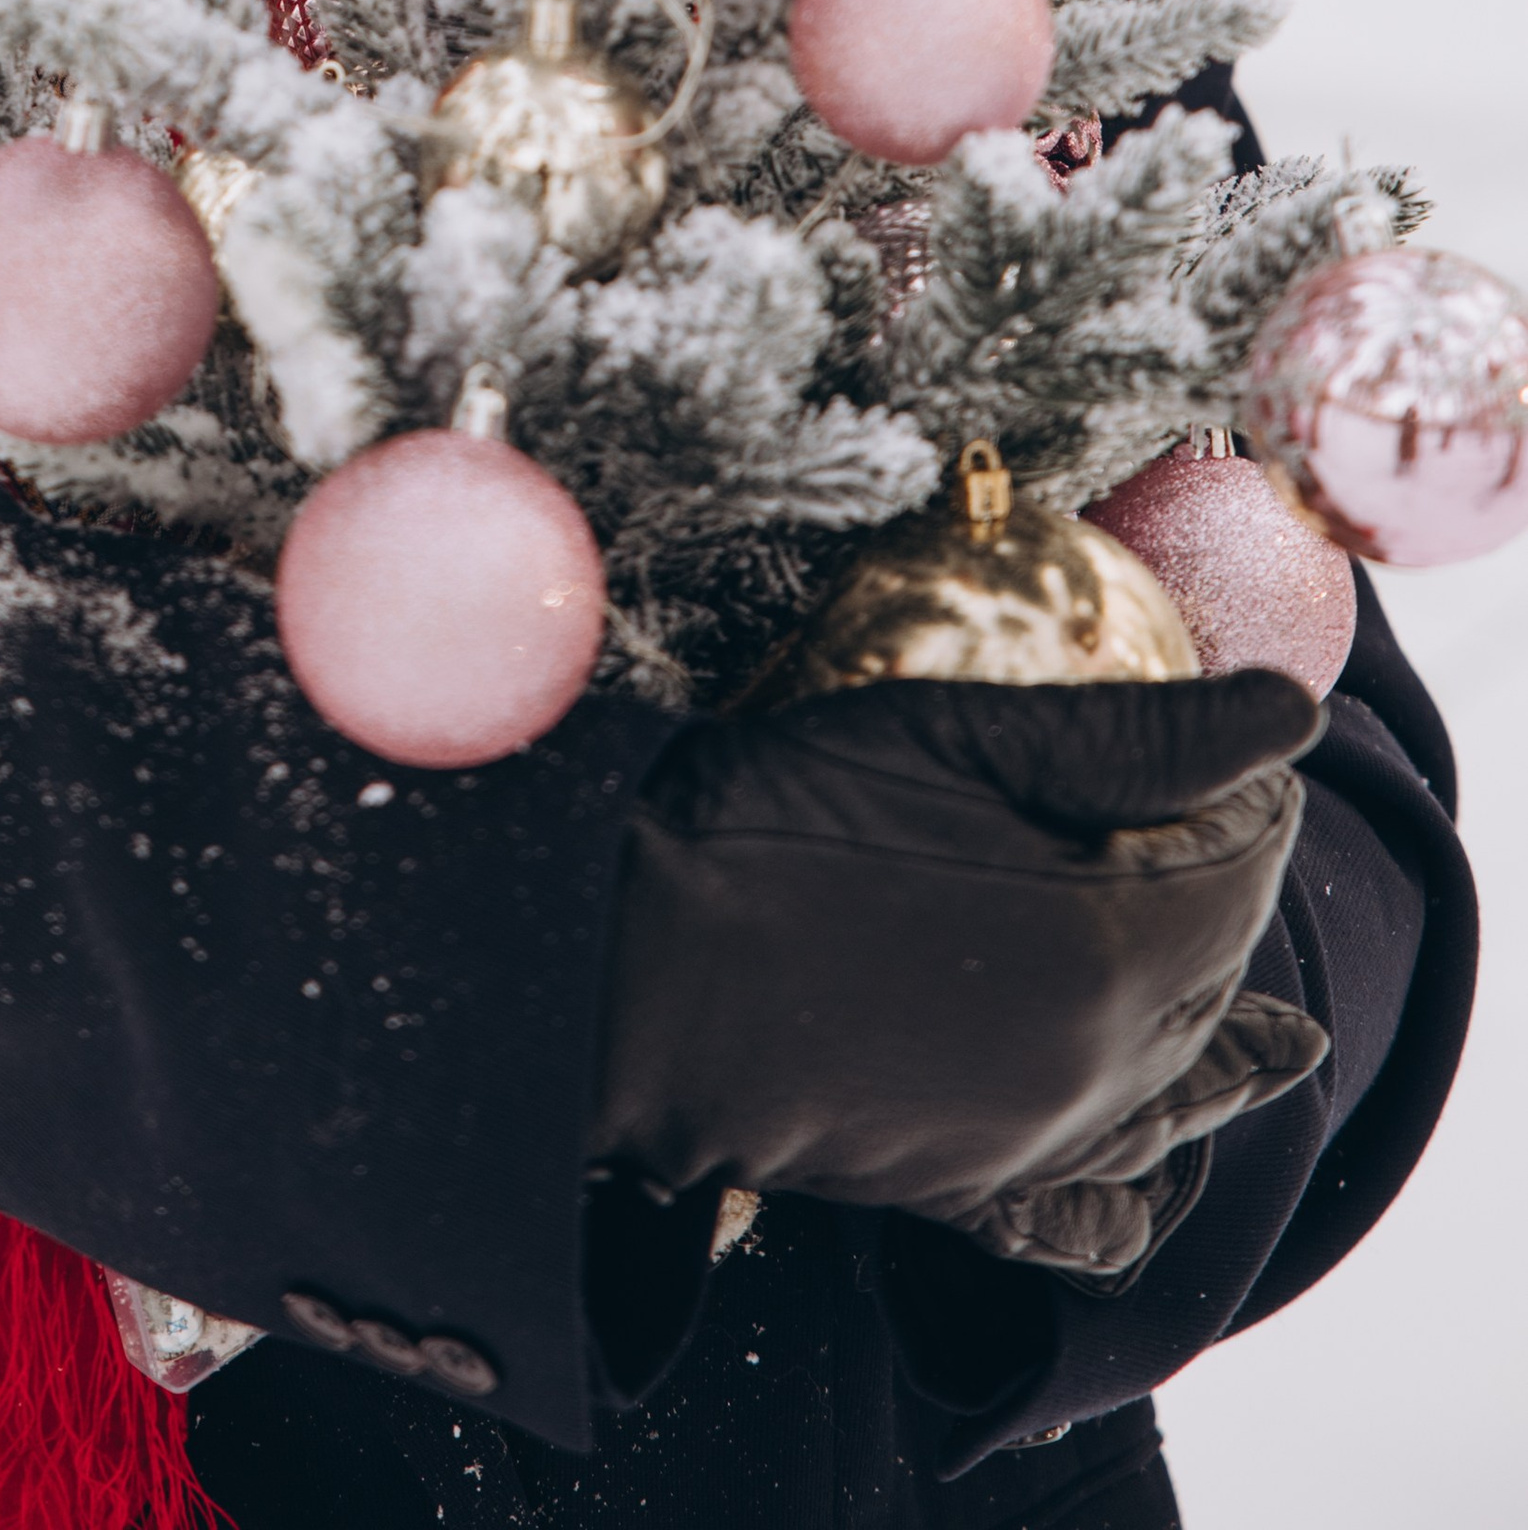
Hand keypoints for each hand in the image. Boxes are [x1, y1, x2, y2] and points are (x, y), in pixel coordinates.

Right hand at [596, 672, 1324, 1239]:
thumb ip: (1137, 737)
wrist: (638, 963)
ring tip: (1279, 1043)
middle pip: (1219, 971)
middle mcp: (1101, 1062)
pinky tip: (1147, 1173)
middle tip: (1210, 827)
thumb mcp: (956, 734)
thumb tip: (1291, 714)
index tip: (1228, 746)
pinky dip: (1137, 1191)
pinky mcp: (963, 1185)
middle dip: (1231, 897)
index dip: (1246, 788)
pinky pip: (1090, 1215)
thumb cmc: (781, 820)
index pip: (1245, 860)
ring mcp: (1034, 1136)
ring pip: (1177, 1093)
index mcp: (1113, 943)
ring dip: (1217, 1040)